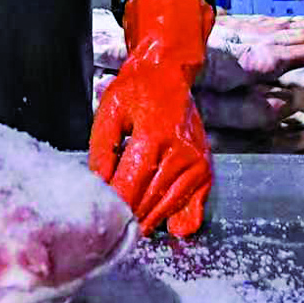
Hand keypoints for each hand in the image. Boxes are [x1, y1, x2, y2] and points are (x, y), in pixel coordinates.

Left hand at [89, 0, 213, 236]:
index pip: (130, 186)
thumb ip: (101, 150)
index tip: (99, 218)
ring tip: (130, 229)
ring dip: (148, 221)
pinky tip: (165, 226)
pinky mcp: (205, 169)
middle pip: (148, 202)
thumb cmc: (136, 90)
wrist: (168, 73)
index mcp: (153, 137)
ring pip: (168, 208)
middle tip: (110, 229)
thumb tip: (98, 186)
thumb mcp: (109, 111)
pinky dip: (178, 220)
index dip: (113, 206)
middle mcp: (180, 153)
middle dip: (127, 217)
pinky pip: (193, 207)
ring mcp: (196, 164)